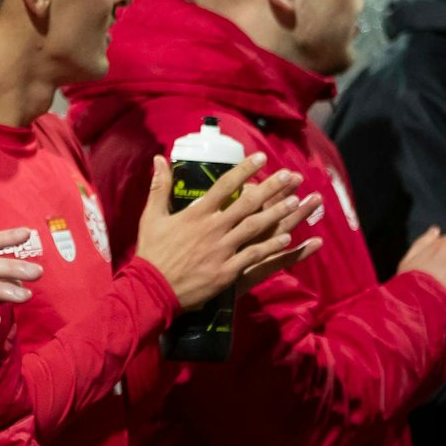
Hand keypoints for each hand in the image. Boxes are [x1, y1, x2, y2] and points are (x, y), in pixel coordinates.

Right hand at [135, 154, 320, 308]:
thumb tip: (159, 159)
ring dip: (276, 213)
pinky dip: (270, 246)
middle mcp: (213, 227)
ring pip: (255, 227)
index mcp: (196, 213)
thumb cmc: (152, 252)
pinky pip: (254, 255)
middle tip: (289, 175)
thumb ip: (159, 187)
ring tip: (295, 202)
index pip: (225, 185)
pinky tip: (287, 238)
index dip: (244, 169)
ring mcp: (222, 249)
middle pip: (247, 203)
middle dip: (270, 188)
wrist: (152, 289)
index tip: (261, 157)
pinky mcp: (226, 270)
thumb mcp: (151, 217)